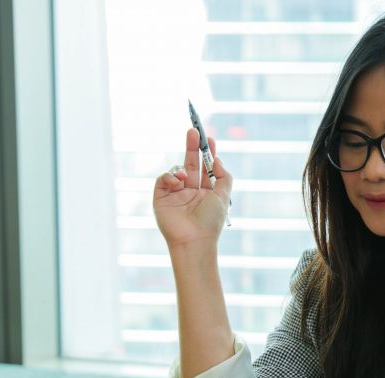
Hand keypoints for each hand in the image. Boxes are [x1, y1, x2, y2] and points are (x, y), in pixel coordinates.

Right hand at [153, 128, 232, 248]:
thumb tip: (217, 159)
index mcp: (206, 192)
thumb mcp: (223, 195)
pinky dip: (170, 176)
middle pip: (191, 164)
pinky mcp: (161, 197)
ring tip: (185, 177)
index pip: (206, 168)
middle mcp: (191, 192)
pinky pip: (164, 179)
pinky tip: (178, 181)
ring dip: (182, 166)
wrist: (193, 240)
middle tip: (194, 130)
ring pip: (177, 170)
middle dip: (193, 147)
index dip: (207, 153)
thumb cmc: (210, 220)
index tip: (209, 139)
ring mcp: (176, 194)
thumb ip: (223, 175)